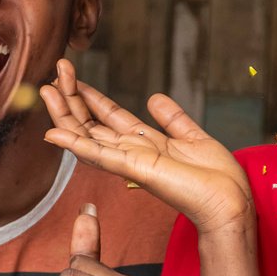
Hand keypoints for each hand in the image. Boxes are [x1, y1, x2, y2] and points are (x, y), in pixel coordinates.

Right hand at [42, 59, 251, 235]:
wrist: (230, 202)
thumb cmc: (217, 178)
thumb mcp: (193, 137)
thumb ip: (172, 118)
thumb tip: (154, 97)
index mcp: (146, 144)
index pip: (109, 117)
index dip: (90, 96)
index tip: (72, 75)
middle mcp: (133, 152)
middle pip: (92, 125)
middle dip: (72, 99)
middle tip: (54, 74)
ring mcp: (131, 162)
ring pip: (88, 136)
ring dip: (66, 115)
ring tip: (46, 91)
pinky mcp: (135, 169)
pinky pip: (100, 156)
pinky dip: (76, 144)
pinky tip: (54, 133)